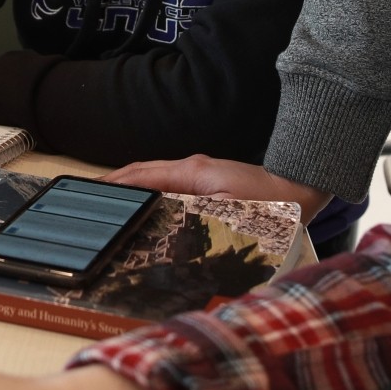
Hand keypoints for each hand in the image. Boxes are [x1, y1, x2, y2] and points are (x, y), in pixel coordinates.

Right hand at [106, 155, 331, 222]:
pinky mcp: (210, 182)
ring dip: (133, 190)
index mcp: (192, 172)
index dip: (114, 185)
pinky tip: (147, 211)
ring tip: (111, 208)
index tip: (89, 194)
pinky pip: (170, 186)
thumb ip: (194, 215)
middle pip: (143, 173)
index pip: (141, 175)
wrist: (302, 189)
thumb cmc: (271, 205)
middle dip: (116, 186)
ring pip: (156, 179)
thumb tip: (162, 220)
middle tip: (90, 203)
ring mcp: (201, 174)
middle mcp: (192, 169)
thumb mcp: (230, 213)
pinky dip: (151, 194)